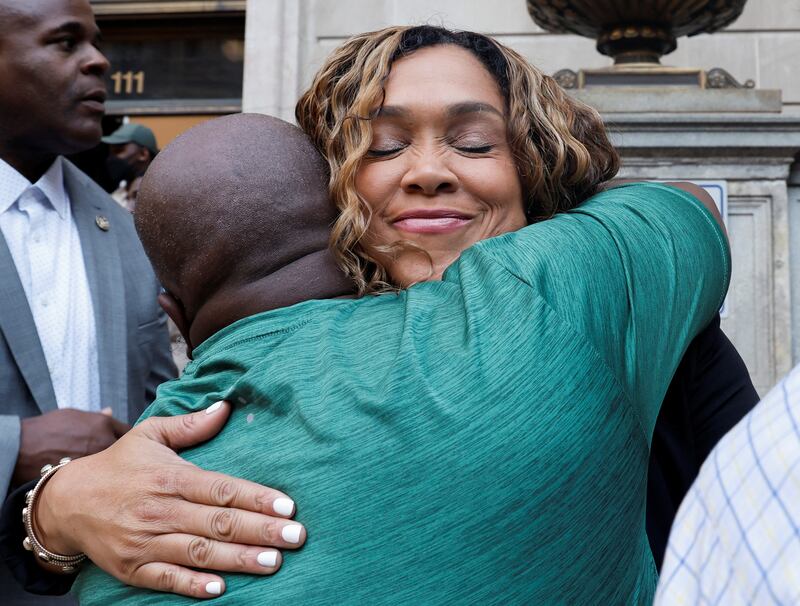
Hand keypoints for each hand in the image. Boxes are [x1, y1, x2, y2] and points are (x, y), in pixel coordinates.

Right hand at [34, 401, 304, 598]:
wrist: (66, 502)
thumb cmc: (118, 465)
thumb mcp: (149, 434)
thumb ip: (190, 425)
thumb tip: (226, 406)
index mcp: (170, 477)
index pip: (221, 489)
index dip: (256, 498)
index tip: (287, 506)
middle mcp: (161, 510)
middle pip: (218, 523)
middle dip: (261, 531)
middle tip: (296, 537)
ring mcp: (146, 542)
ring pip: (200, 553)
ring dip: (238, 559)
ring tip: (274, 563)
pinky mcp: (133, 568)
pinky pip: (166, 580)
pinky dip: (193, 586)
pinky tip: (221, 589)